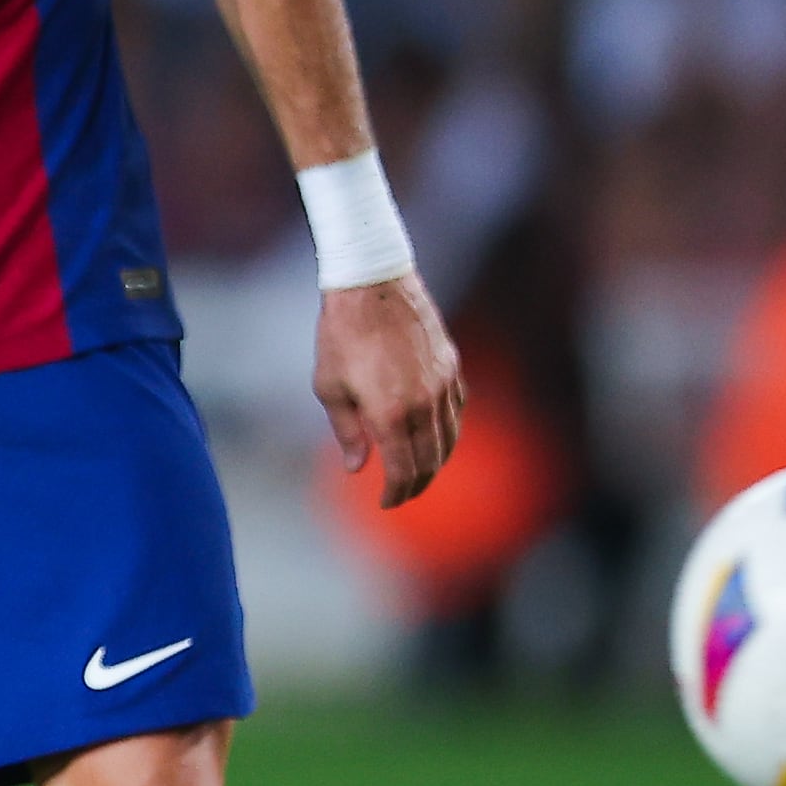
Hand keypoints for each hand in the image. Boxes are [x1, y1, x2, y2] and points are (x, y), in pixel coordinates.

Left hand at [316, 271, 465, 510]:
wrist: (371, 282)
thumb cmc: (341, 333)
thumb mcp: (329, 386)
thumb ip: (347, 431)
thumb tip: (357, 467)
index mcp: (390, 413)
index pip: (404, 470)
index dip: (396, 493)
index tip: (386, 503)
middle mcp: (424, 403)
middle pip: (431, 461)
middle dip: (416, 485)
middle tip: (400, 494)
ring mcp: (443, 384)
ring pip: (449, 438)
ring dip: (435, 461)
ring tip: (417, 471)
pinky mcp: (451, 366)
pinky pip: (456, 410)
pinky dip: (447, 430)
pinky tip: (433, 434)